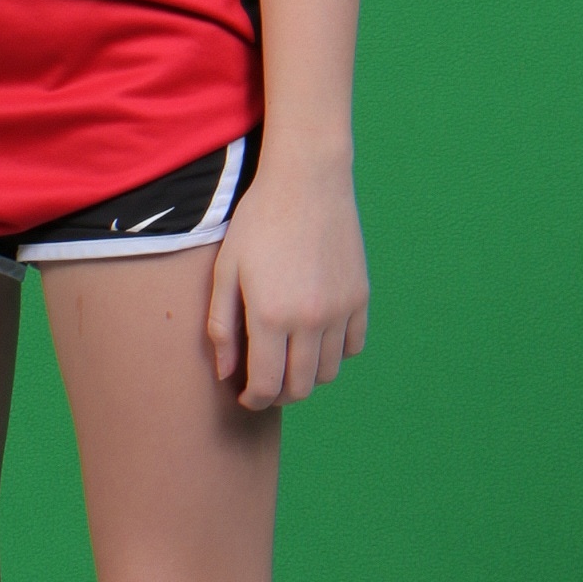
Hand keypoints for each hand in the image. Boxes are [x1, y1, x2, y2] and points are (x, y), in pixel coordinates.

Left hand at [207, 157, 368, 409]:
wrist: (307, 180)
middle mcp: (310, 320)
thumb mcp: (227, 269)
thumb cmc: (258, 221)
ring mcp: (340, 310)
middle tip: (265, 382)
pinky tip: (316, 337)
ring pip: (328, 373)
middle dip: (278, 394)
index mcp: (270, 315)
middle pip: (299, 388)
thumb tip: (226, 374)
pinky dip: (335, 353)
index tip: (246, 397)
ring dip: (306, 376)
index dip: (254, 400)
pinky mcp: (360, 298)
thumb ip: (222, 326)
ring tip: (289, 358)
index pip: (266, 386)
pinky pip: (353, 347)